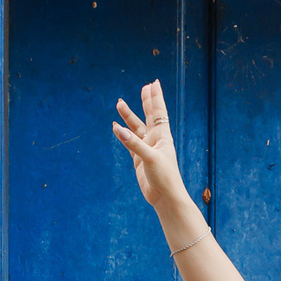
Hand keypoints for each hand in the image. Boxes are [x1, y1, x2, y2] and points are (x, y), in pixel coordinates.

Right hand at [112, 80, 186, 208]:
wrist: (165, 197)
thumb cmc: (164, 177)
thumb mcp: (149, 158)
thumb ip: (133, 143)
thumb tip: (117, 129)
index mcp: (163, 136)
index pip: (159, 112)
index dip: (156, 97)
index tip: (154, 83)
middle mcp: (155, 140)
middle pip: (150, 115)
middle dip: (147, 101)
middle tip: (145, 86)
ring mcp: (146, 149)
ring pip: (136, 127)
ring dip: (128, 116)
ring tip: (119, 103)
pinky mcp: (139, 159)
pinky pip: (129, 142)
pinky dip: (122, 134)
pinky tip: (116, 126)